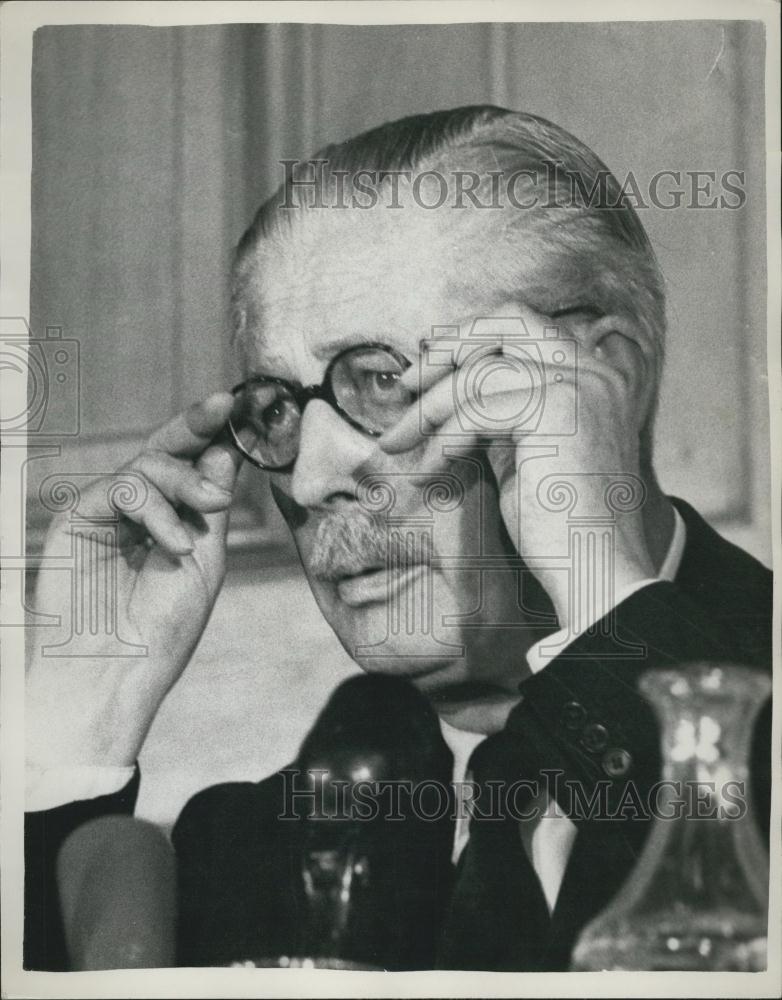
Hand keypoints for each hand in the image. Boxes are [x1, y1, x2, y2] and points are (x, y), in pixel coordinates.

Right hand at [26, 392, 241, 767]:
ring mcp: (106, 512)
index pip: (191, 466)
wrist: (114, 674)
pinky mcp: (79, 517)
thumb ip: (210, 507)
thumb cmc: (161, 630)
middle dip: (197, 423)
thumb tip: (227, 449)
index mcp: (170, 519)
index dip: (215, 436)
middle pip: (165, 450)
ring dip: (186, 480)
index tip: (246, 407)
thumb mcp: (204, 561)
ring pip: (148, 465)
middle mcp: (137, 511)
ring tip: (211, 508)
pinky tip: (174, 543)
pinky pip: (122, 488)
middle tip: (226, 404)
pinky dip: (154, 509)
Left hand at [379, 310, 655, 629]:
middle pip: (508, 319)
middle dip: (448, 346)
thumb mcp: (526, 456)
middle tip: (406, 385)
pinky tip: (428, 473)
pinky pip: (475, 409)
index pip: (525, 325)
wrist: (596, 573)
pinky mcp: (555, 410)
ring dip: (430, 408)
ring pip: (480, 370)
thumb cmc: (560, 530)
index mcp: (593, 378)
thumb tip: (451, 397)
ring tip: (399, 444)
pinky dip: (442, 441)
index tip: (427, 366)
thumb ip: (502, 418)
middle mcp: (593, 371)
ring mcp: (578, 386)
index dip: (471, 337)